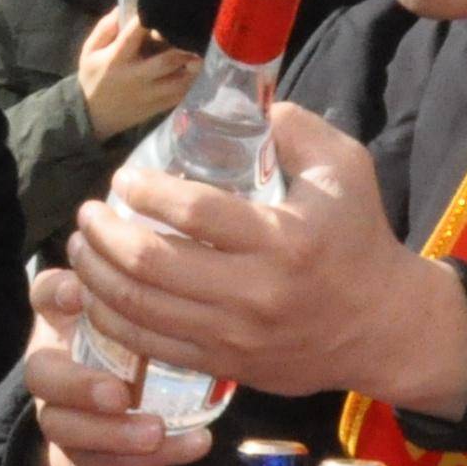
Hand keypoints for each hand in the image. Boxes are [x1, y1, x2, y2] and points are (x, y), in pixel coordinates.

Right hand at [14, 266, 210, 465]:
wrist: (105, 441)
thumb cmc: (131, 364)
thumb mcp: (140, 327)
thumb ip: (158, 304)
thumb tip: (206, 275)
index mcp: (65, 325)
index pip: (45, 295)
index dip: (56, 293)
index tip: (78, 295)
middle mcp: (53, 367)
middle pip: (41, 372)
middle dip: (79, 386)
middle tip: (118, 394)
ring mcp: (60, 416)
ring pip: (66, 428)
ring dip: (113, 433)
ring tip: (157, 432)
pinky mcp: (78, 460)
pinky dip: (145, 462)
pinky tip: (188, 446)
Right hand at [76, 4, 196, 137]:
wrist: (92, 116)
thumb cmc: (92, 78)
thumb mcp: (90, 51)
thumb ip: (104, 29)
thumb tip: (122, 8)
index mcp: (117, 60)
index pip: (134, 35)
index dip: (148, 20)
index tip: (160, 9)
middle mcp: (136, 77)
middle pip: (166, 62)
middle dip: (182, 49)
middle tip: (192, 36)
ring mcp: (149, 94)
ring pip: (179, 82)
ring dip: (192, 68)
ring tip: (198, 56)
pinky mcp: (158, 107)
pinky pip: (180, 95)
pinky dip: (190, 83)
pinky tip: (192, 72)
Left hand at [76, 103, 466, 410]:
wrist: (384, 327)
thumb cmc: (359, 239)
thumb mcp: (345, 169)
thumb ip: (295, 128)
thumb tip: (240, 99)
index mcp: (284, 239)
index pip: (194, 214)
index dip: (146, 192)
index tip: (123, 177)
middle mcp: (256, 292)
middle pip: (152, 265)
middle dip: (104, 235)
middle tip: (87, 213)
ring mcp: (237, 336)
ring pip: (140, 309)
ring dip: (96, 275)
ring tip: (81, 247)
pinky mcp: (226, 365)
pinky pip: (150, 347)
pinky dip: (112, 319)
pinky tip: (96, 293)